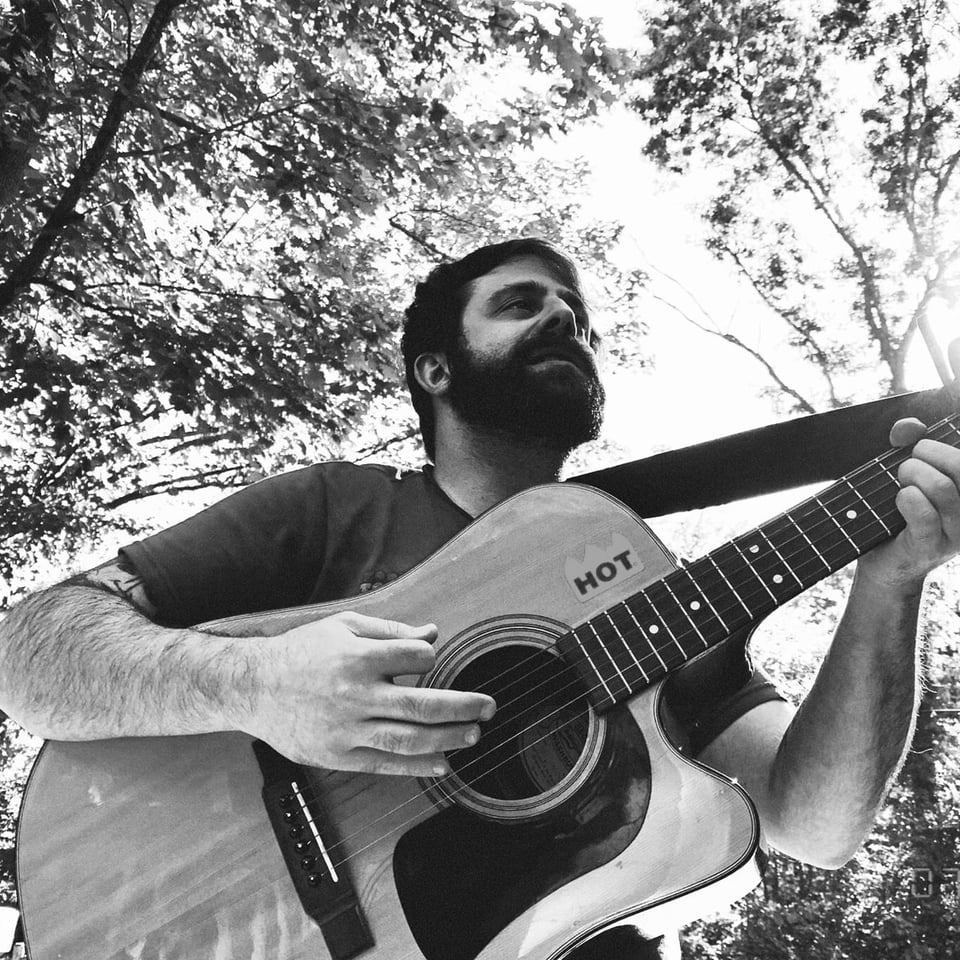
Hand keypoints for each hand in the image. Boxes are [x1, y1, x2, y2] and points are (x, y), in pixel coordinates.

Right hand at [234, 611, 495, 773]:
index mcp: (357, 658)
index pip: (416, 659)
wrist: (254, 688)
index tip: (430, 659)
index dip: (430, 657)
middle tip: (489, 706)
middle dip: (463, 707)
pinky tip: (442, 763)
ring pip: (408, 740)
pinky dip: (417, 766)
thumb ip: (391, 631)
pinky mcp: (339, 755)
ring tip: (473, 735)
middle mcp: (355, 696)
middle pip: (422, 705)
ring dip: (448, 739)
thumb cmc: (301, 652)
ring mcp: (347, 730)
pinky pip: (385, 764)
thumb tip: (433, 634)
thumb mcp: (344, 627)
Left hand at [857, 417, 959, 587]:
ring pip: (943, 487)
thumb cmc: (895, 511)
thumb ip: (907, 444)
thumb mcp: (904, 474)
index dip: (945, 438)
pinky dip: (907, 498)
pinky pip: (924, 514)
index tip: (920, 438)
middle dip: (929, 452)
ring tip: (900, 481)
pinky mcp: (931, 548)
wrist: (882, 561)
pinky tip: (900, 498)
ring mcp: (956, 532)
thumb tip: (910, 426)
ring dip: (912, 474)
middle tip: (907, 463)